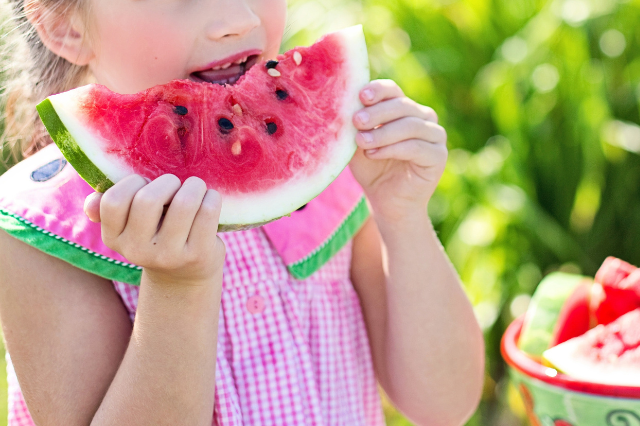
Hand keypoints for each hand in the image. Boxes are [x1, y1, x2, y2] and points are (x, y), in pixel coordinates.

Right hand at [84, 174, 225, 286]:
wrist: (185, 276)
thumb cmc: (156, 236)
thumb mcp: (129, 228)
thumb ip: (109, 210)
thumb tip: (91, 203)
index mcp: (114, 238)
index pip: (114, 201)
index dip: (133, 183)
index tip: (146, 185)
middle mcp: (138, 251)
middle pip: (148, 200)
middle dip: (167, 182)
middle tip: (176, 186)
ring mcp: (169, 255)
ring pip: (184, 203)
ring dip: (194, 186)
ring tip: (196, 189)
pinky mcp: (198, 255)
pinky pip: (208, 212)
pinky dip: (212, 198)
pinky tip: (210, 200)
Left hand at [349, 80, 446, 223]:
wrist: (386, 202)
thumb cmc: (372, 169)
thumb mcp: (358, 144)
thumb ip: (356, 125)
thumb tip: (345, 105)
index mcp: (403, 108)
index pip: (392, 91)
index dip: (378, 90)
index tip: (361, 96)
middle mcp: (423, 117)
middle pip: (402, 105)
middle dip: (377, 113)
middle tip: (356, 121)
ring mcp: (434, 135)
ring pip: (410, 125)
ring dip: (383, 133)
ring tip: (361, 142)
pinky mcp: (439, 155)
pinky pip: (416, 147)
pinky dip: (393, 149)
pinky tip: (373, 154)